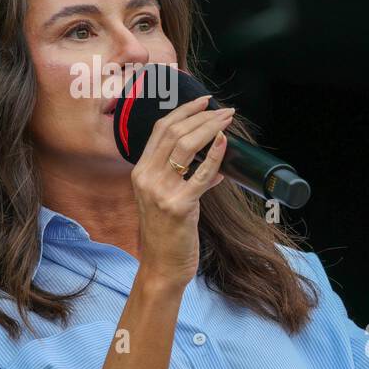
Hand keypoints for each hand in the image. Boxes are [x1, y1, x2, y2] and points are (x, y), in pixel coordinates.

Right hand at [131, 94, 233, 292]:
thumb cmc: (167, 234)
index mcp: (140, 172)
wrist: (162, 267)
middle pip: (174, 132)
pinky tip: (225, 143)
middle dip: (203, 116)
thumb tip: (213, 162)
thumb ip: (181, 178)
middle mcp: (146, 178)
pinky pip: (200, 175)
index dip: (183, 111)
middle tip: (225, 111)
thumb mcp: (164, 199)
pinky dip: (214, 156)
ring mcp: (160, 192)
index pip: (160, 129)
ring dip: (211, 128)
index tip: (204, 101)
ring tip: (228, 121)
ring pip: (185, 146)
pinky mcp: (179, 206)